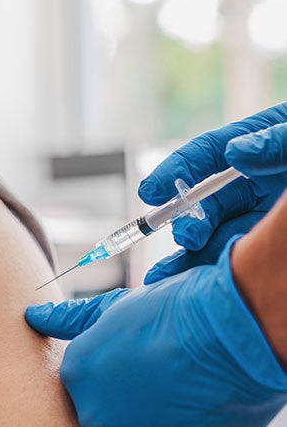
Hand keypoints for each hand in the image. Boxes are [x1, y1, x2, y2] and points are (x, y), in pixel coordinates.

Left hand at [25, 237, 286, 426]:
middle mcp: (88, 411)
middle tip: (162, 388)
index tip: (143, 370)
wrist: (229, 332)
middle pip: (104, 419)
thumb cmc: (174, 313)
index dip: (119, 380)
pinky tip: (188, 425)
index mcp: (74, 373)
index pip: (87, 388)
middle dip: (129, 408)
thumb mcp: (114, 309)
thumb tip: (32, 315)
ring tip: (178, 402)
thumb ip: (68, 319)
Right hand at [139, 102, 286, 282]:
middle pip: (205, 202)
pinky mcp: (261, 248)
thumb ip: (277, 140)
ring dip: (186, 255)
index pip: (207, 157)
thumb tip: (239, 152)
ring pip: (211, 236)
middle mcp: (250, 187)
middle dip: (187, 220)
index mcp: (256, 153)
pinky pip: (225, 261)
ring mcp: (257, 221)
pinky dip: (197, 275)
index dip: (177, 171)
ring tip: (168, 277)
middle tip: (187, 236)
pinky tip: (175, 287)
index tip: (152, 189)